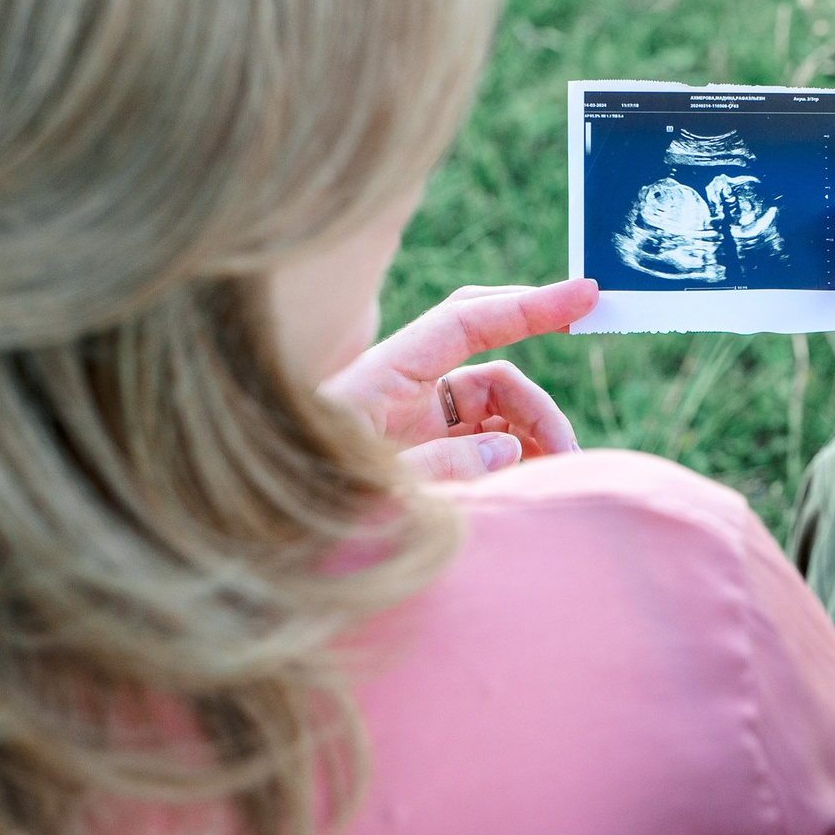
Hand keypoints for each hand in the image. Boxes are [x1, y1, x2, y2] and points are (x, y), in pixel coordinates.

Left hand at [322, 279, 599, 482]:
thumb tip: (507, 451)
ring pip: (493, 417)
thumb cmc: (295, 505)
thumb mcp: (371, 488)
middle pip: (494, 373)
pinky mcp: (416, 455)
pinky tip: (522, 490)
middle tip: (570, 455)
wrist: (248, 539)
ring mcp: (410, 424)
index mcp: (384, 375)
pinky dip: (508, 464)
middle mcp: (400, 392)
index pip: (469, 320)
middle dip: (537, 407)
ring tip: (547, 488)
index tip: (587, 295)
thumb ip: (443, 466)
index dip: (530, 304)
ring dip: (528, 446)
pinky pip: (479, 448)